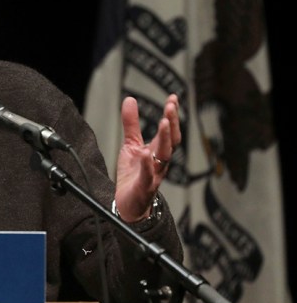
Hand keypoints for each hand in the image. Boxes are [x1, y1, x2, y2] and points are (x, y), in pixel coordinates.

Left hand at [114, 94, 180, 220]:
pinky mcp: (144, 186)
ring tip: (164, 122)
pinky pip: (148, 175)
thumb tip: (130, 99)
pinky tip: (146, 153)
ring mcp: (154, 174)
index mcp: (157, 150)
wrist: (128, 204)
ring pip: (165, 156)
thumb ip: (131, 124)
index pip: (168, 130)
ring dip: (166, 139)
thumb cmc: (133, 174)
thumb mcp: (130, 145)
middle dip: (172, 123)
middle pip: (171, 141)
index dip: (172, 114)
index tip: (173, 98)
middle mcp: (160, 161)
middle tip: (171, 106)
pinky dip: (148, 164)